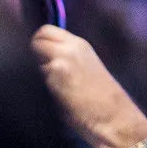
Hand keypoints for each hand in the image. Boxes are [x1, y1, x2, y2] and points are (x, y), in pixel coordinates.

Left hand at [31, 25, 146, 147]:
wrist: (113, 117)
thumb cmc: (100, 100)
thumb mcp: (84, 68)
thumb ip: (63, 59)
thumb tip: (40, 58)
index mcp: (79, 44)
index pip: (46, 30)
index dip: (39, 43)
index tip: (39, 57)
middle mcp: (70, 47)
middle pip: (37, 38)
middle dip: (33, 52)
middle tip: (39, 70)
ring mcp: (61, 59)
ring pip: (34, 55)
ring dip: (35, 68)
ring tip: (49, 86)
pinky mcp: (55, 73)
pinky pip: (36, 73)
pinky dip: (37, 82)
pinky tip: (49, 94)